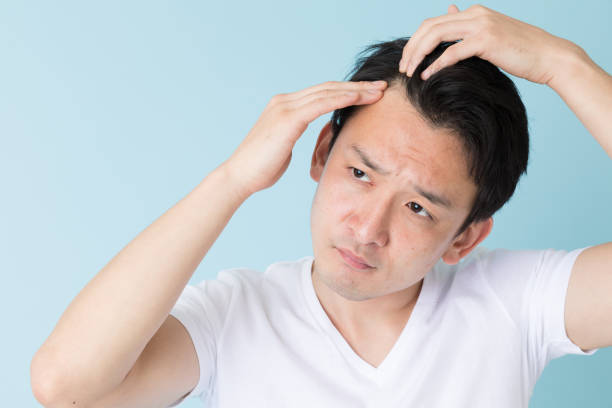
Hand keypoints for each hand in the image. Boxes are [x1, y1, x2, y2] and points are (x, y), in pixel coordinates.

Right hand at [222, 80, 387, 196]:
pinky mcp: (288, 118)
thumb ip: (295, 136)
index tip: (368, 94)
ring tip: (378, 91)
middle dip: (356, 86)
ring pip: (328, 92)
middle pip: (328, 88)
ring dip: (356, 90)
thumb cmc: (261, 169)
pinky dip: (342, 98)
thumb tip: (308, 140)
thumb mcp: (283, 147)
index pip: (321, 94)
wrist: (240, 176)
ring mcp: (285, 107)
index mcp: (284, 107)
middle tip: (381, 86)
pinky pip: (321, 103)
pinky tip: (360, 98)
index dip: (346, 92)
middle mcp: (284, 101)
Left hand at [398, 4, 582, 85]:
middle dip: (411, 47)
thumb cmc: (522, 52)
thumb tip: (450, 12)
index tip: (407, 60)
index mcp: (475, 13)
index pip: (434, 22)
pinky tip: (427, 76)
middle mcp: (475, 14)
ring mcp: (481, 26)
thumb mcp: (491, 36)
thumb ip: (468, 28)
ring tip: (409, 73)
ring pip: (436, 36)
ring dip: (418, 55)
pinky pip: (452, 52)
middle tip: (403, 68)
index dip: (415, 40)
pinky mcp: (486, 41)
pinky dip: (435, 64)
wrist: (550, 57)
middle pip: (429, 27)